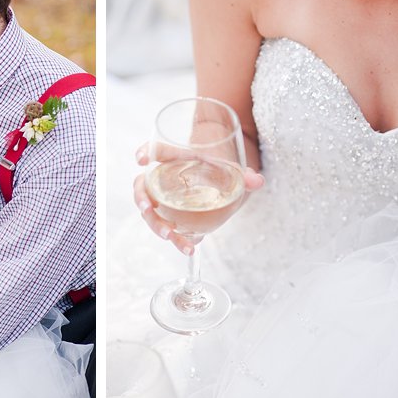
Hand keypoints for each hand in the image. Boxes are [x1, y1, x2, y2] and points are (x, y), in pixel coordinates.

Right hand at [133, 142, 263, 254]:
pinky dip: (176, 239)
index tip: (141, 159)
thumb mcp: (231, 170)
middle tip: (147, 210)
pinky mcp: (172, 217)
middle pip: (142, 186)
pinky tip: (189, 247)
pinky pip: (167, 227)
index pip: (156, 150)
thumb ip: (244, 176)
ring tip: (170, 237)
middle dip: (141, 199)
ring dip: (156, 225)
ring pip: (150, 211)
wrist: (219, 180)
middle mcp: (164, 178)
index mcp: (176, 158)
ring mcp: (164, 199)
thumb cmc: (218, 169)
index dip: (145, 151)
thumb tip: (256, 181)